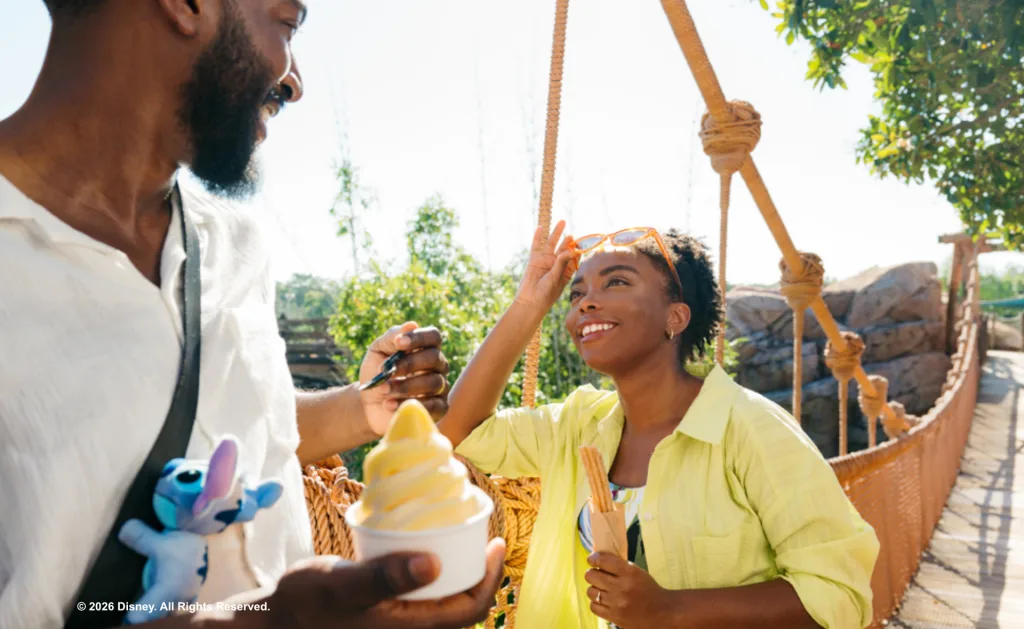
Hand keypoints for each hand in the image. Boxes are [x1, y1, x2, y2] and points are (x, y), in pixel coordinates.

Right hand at [256, 538, 506, 628]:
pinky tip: (426, 561)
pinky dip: (435, 587)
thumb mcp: (341, 584)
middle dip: (477, 576)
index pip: (470, 610)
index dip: (490, 578)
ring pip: (443, 610)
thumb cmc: (303, 602)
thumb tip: (435, 565)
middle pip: (461, 612)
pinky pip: (424, 609)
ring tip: (457, 543)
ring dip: (457, 581)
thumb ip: (384, 577)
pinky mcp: (386, 626)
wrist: (272, 624)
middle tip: (479, 538)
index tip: (497, 543)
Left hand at [359, 322, 450, 434]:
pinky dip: (409, 404)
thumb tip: (411, 325)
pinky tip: (389, 404)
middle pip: (434, 358)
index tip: (398, 343)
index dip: (418, 338)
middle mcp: (437, 366)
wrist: (368, 403)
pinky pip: (433, 405)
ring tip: (383, 390)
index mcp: (425, 348)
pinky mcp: (439, 408)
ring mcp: (440, 387)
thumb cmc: (376, 373)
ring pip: (433, 382)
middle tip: (387, 371)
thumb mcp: (377, 351)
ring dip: (405, 386)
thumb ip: (392, 337)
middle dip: (408, 364)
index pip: (433, 336)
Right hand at [514, 221, 578, 309]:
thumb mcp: (556, 278)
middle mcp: (556, 264)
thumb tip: (570, 250)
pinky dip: (538, 236)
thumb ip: (562, 263)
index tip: (582, 244)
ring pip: (551, 243)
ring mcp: (545, 260)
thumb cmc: (546, 293)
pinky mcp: (534, 259)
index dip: (577, 250)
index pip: (574, 258)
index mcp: (565, 271)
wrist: (530, 300)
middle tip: (573, 233)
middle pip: (563, 248)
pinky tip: (541, 227)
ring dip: (556, 233)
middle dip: (568, 240)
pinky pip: (536, 245)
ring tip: (562, 222)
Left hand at [585, 552, 674, 627]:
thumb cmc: (649, 589)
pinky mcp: (615, 617)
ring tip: (602, 589)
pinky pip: (594, 607)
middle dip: (592, 573)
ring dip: (594, 589)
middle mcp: (621, 587)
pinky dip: (596, 602)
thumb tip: (598, 559)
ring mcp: (617, 603)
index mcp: (629, 572)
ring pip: (590, 591)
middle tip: (597, 575)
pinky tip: (603, 601)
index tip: (592, 560)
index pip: (602, 560)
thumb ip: (619, 566)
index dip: (593, 558)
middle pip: (591, 575)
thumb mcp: (637, 572)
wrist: (663, 612)